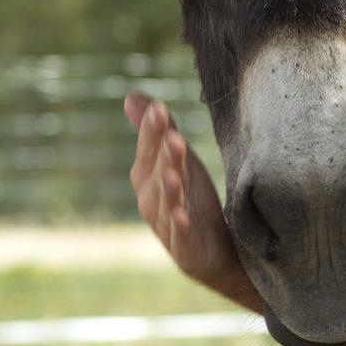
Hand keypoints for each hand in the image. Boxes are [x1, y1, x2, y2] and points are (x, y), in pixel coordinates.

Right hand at [123, 92, 255, 305]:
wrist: (213, 249)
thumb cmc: (191, 198)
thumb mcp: (178, 161)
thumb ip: (158, 132)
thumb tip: (132, 97)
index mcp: (149, 175)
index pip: (149, 148)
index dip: (153, 131)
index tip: (159, 109)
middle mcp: (152, 198)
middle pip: (158, 173)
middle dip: (164, 154)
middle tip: (172, 135)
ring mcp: (167, 224)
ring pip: (167, 203)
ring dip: (169, 188)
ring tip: (173, 174)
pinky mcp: (185, 247)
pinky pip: (180, 236)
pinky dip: (179, 226)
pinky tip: (181, 215)